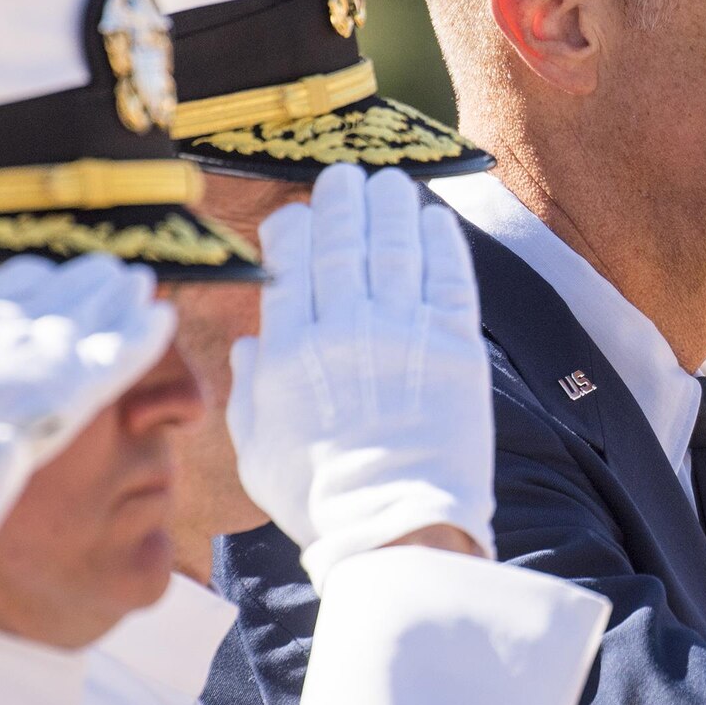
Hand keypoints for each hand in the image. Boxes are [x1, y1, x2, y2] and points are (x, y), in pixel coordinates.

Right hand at [0, 254, 174, 466]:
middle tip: (109, 271)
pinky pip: (124, 348)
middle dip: (84, 282)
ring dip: (120, 297)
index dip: (28, 283)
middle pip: (56, 290)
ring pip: (95, 310)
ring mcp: (44, 351)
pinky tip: (163, 318)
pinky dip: (145, 332)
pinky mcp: (82, 384)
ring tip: (140, 283)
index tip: (44, 276)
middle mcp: (1, 324)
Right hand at [228, 165, 493, 587]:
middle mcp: (346, 330)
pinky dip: (441, 242)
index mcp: (291, 353)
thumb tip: (250, 339)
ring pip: (395, 247)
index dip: (294, 230)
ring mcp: (405, 334)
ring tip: (389, 183)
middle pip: (342, 244)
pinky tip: (434, 220)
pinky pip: (449, 277)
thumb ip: (249, 388)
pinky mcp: (456, 346)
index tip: (297, 215)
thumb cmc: (320, 497)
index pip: (290, 266)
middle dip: (341, 202)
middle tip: (345, 177)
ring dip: (390, 207)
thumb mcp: (257, 448)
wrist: (396, 528)